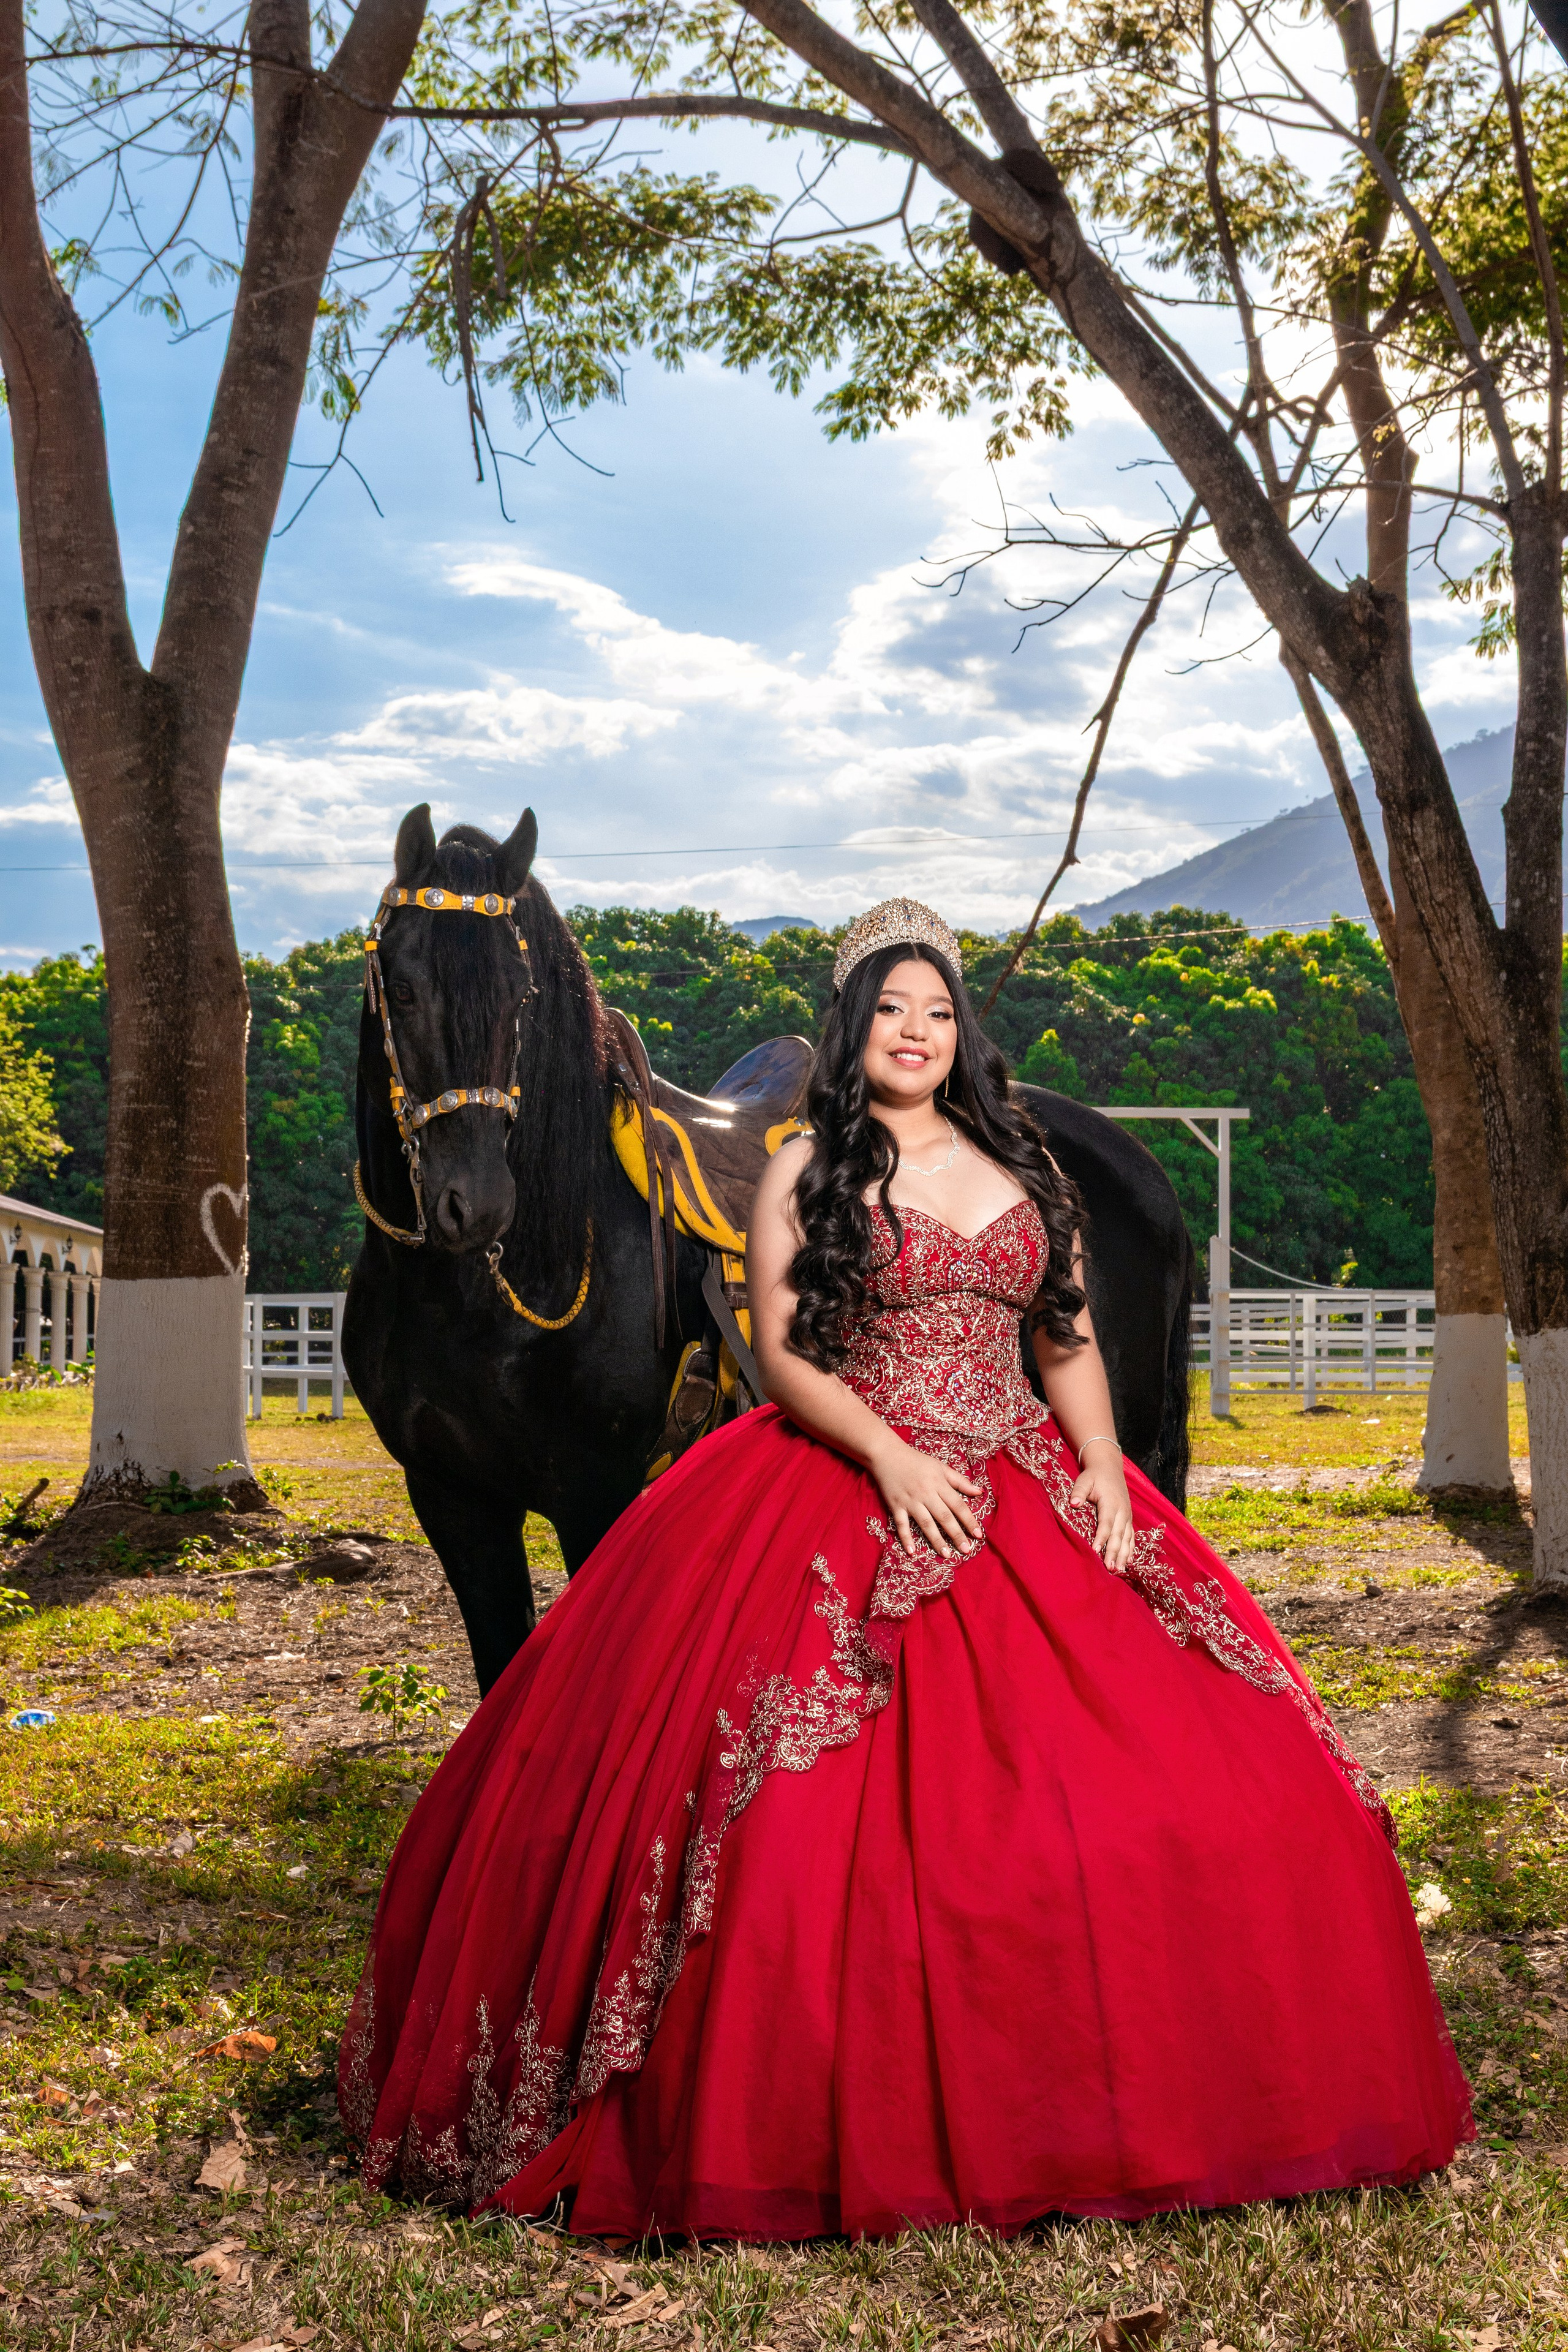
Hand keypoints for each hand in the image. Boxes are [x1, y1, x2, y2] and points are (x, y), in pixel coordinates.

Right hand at [870, 1437, 983, 1558]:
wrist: (887, 1454)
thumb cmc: (917, 1461)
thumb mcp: (940, 1467)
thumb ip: (960, 1481)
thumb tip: (979, 1492)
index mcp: (939, 1483)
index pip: (958, 1505)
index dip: (969, 1520)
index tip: (978, 1535)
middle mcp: (926, 1493)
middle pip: (944, 1517)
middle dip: (956, 1534)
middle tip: (966, 1550)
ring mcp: (910, 1501)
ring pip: (926, 1523)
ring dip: (936, 1540)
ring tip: (947, 1554)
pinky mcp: (895, 1506)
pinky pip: (901, 1525)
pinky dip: (906, 1538)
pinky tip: (912, 1552)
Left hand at [1068, 1445, 1134, 1570]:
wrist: (1109, 1468)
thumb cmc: (1094, 1475)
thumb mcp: (1084, 1479)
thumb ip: (1079, 1491)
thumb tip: (1073, 1503)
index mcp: (1111, 1502)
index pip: (1106, 1524)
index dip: (1101, 1538)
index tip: (1096, 1551)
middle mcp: (1122, 1511)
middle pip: (1118, 1535)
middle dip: (1114, 1552)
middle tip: (1109, 1568)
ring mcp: (1127, 1516)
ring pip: (1127, 1539)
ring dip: (1124, 1555)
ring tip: (1119, 1570)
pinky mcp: (1128, 1519)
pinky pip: (1132, 1537)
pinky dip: (1131, 1550)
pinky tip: (1129, 1563)